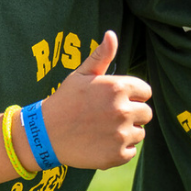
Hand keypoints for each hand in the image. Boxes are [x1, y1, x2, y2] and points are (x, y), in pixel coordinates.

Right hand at [35, 31, 151, 169]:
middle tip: (109, 116)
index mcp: (118, 88)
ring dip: (127, 132)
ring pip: (140, 133)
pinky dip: (120, 150)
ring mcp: (121, 134)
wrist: (44, 134)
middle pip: (146, 113)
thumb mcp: (81, 75)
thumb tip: (111, 34)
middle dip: (132, 114)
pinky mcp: (117, 155)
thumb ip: (101, 56)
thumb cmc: (65, 101)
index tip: (115, 100)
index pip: (146, 92)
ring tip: (104, 130)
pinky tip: (102, 143)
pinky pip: (131, 151)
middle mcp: (123, 110)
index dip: (133, 96)